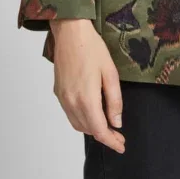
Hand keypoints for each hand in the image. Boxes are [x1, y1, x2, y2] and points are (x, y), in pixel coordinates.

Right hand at [49, 18, 124, 152]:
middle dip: (104, 135)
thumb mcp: (110, 73)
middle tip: (118, 135)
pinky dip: (81, 118)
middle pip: (88, 129)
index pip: (99, 130)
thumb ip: (114, 100)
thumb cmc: (92, 48)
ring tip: (107, 126)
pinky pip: (70, 113)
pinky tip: (91, 112)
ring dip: (92, 128)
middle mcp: (71, 102)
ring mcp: (62, 97)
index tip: (121, 146)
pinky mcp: (58, 91)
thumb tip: (116, 122)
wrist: (70, 33)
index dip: (111, 141)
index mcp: (86, 99)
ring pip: (77, 123)